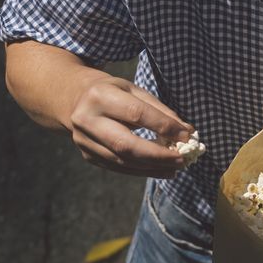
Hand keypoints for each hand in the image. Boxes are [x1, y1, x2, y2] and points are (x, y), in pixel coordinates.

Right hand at [67, 76, 193, 177]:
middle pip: (126, 144)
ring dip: (153, 167)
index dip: (163, 126)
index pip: (136, 113)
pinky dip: (142, 171)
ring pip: (122, 161)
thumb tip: (186, 132)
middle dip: (157, 155)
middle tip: (181, 160)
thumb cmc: (114, 93)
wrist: (76, 100)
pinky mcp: (88, 156)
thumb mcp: (135, 91)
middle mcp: (87, 119)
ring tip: (175, 168)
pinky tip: (161, 171)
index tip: (186, 135)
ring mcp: (84, 141)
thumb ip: (160, 111)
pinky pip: (118, 168)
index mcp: (100, 96)